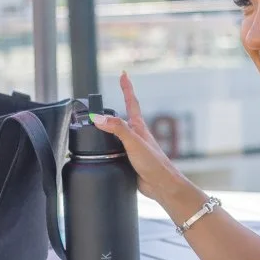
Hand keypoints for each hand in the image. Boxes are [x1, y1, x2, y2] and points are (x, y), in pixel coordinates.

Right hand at [92, 72, 187, 203]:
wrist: (161, 184)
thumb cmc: (154, 163)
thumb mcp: (133, 142)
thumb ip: (117, 129)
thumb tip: (98, 118)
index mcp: (138, 126)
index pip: (131, 101)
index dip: (127, 87)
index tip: (124, 74)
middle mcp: (136, 134)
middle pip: (125, 115)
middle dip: (120, 102)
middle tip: (116, 91)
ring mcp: (133, 147)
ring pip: (119, 133)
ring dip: (112, 126)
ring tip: (106, 119)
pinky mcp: (130, 160)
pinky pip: (116, 149)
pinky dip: (109, 145)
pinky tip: (105, 149)